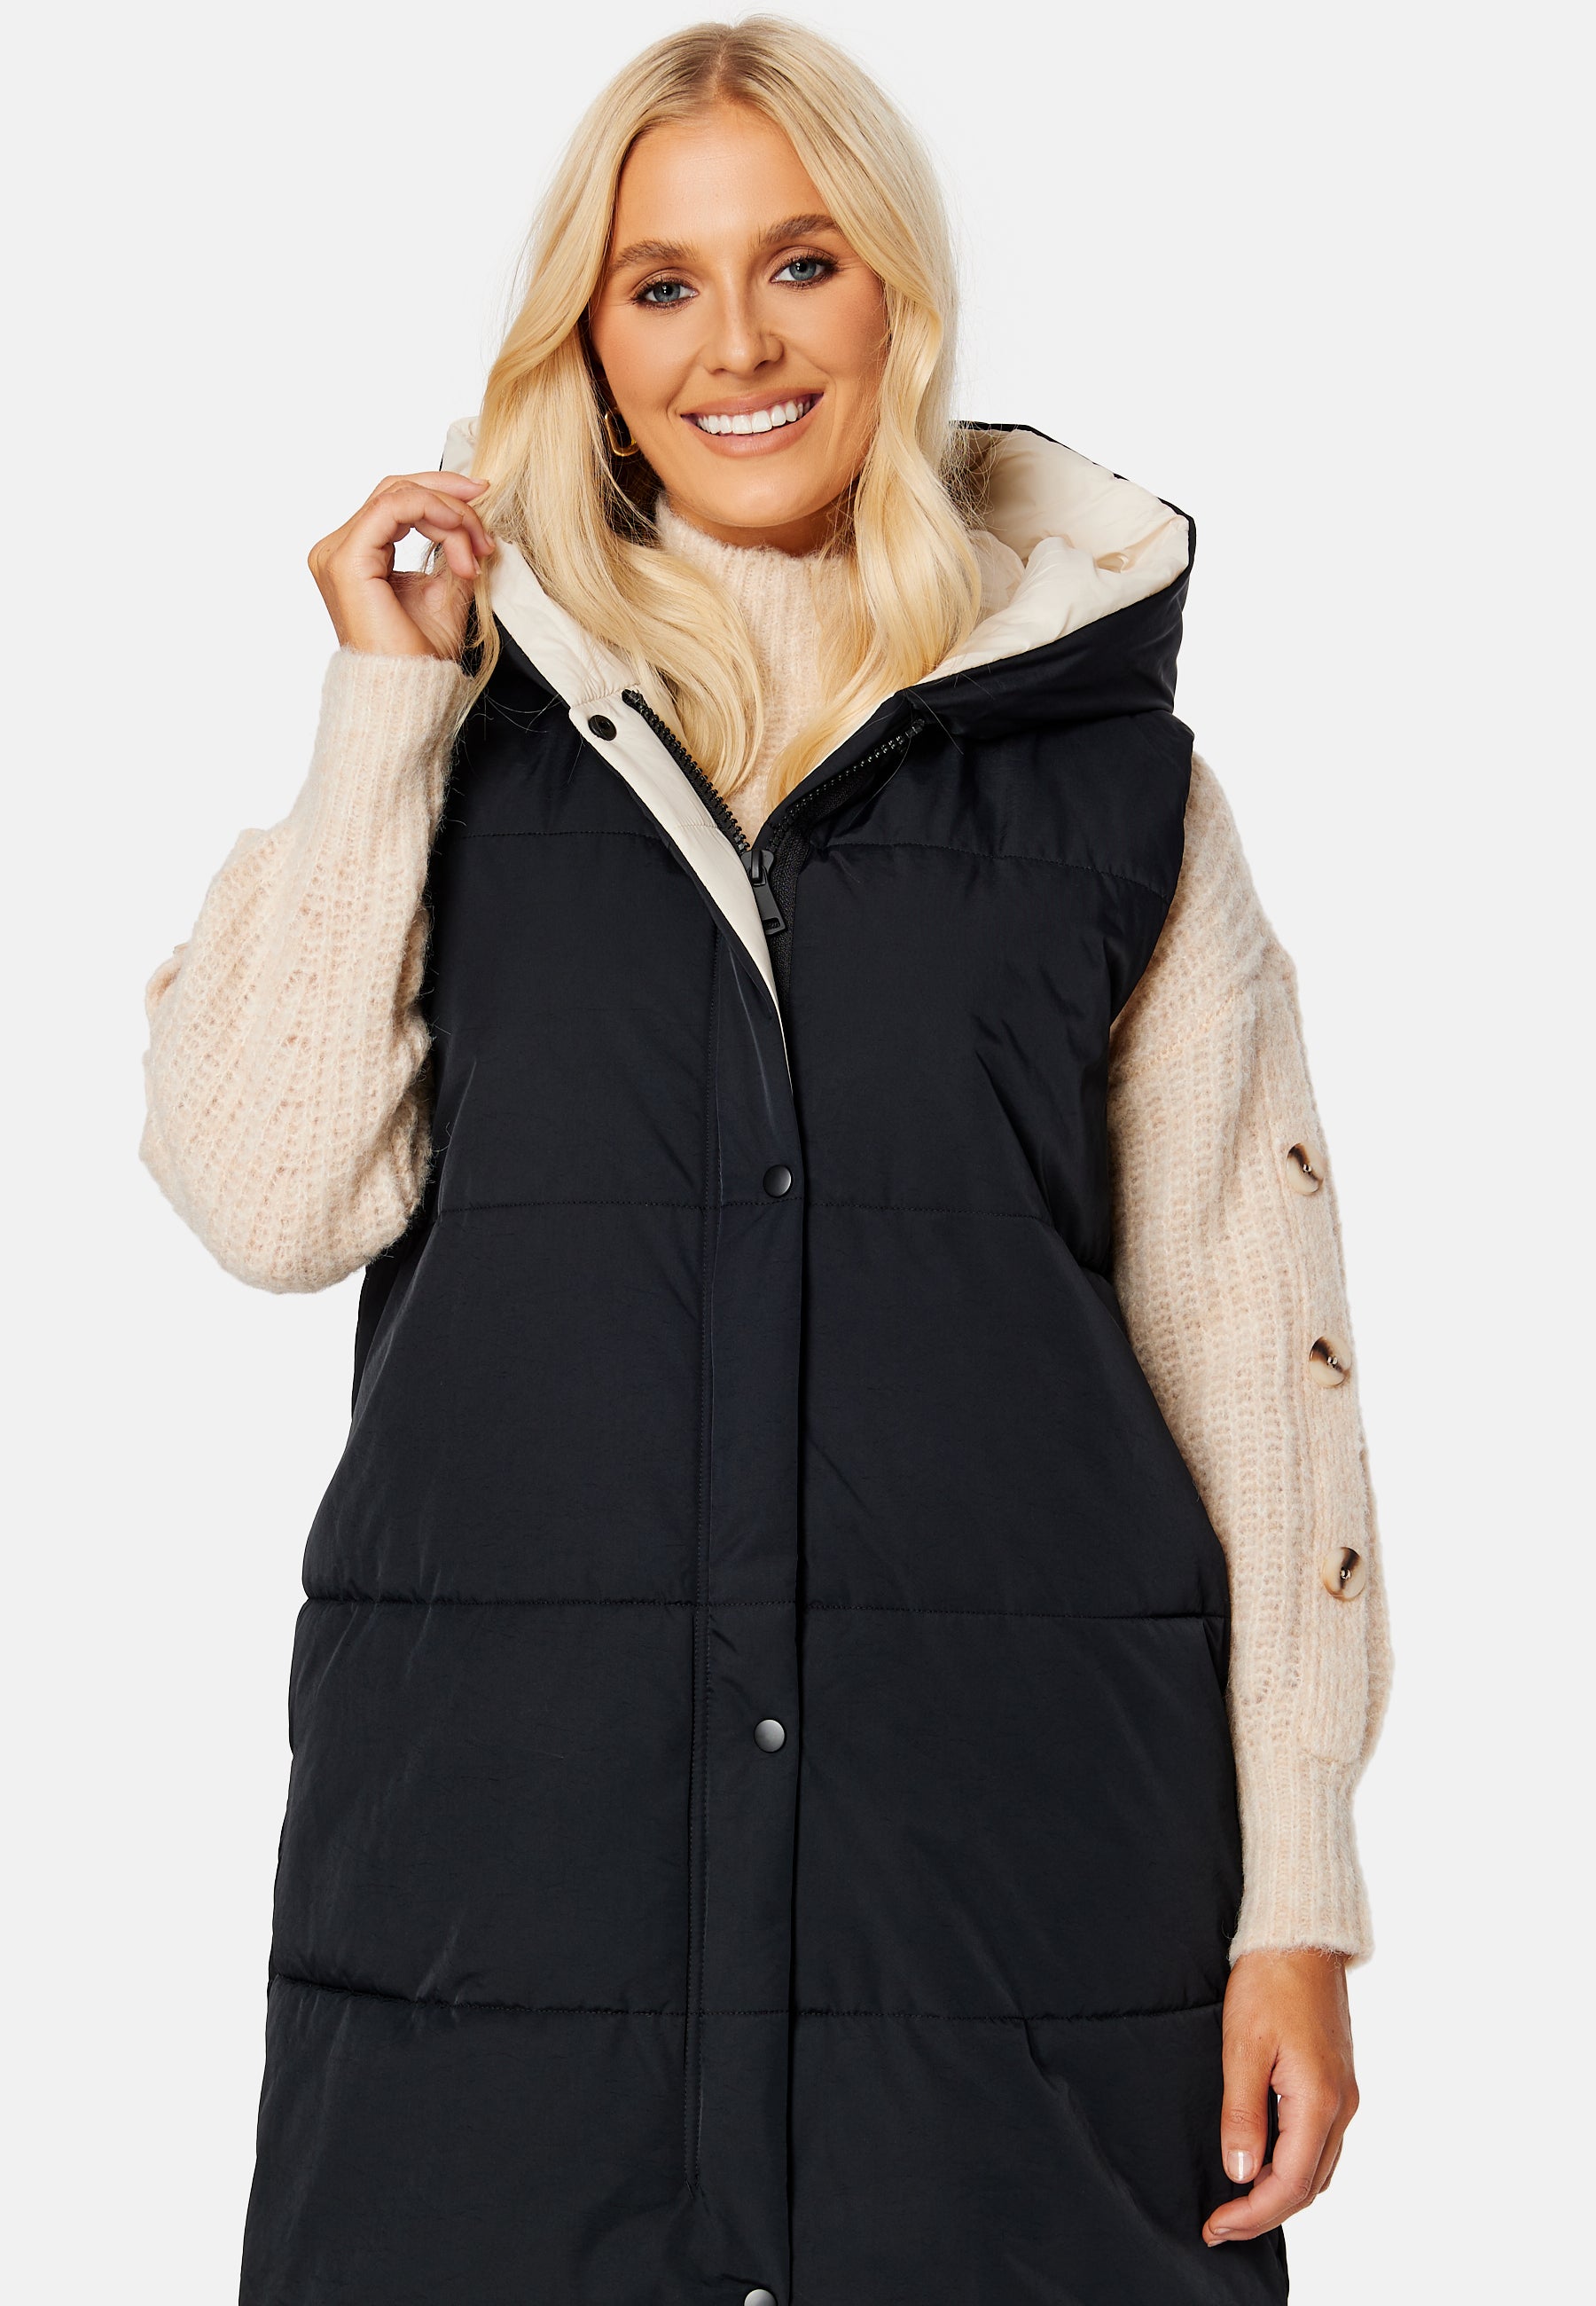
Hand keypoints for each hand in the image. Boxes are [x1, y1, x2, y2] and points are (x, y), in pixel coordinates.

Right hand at [309, 471, 494, 659]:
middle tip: (485, 526)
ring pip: (398, 495)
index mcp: (356, 555)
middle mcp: (338, 549)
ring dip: (449, 514)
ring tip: (477, 548)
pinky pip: (393, 508)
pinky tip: (459, 534)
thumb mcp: (446, 590)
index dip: (444, 499)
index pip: (397, 502)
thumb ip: (453, 550)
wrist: (408, 690)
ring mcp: (337, 553)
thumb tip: (474, 520)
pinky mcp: (347, 560)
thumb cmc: (420, 653)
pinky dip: (433, 512)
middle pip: (395, 490)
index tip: (484, 520)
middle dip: (450, 498)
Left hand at [1204, 1949, 1357, 2246]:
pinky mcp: (1337, 2082)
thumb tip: (1240, 2174)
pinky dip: (1294, 2166)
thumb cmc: (1269, 1983)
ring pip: (1318, 2168)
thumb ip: (1243, 2113)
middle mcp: (1341, 2105)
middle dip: (1265, 2213)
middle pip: (1308, 2187)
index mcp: (1319, 2101)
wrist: (1302, 1938)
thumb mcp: (1243, 2046)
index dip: (1252, 2214)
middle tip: (1220, 2225)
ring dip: (1280, 2193)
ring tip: (1236, 2201)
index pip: (1289, 2185)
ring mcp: (1344, 2095)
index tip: (1215, 2227)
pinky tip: (1263, 2162)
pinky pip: (1321, 2144)